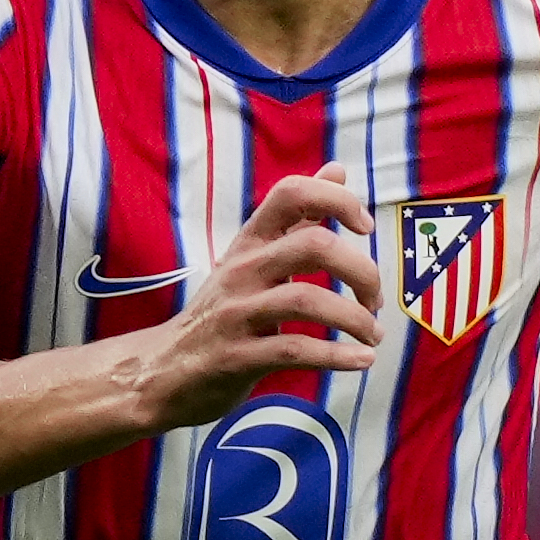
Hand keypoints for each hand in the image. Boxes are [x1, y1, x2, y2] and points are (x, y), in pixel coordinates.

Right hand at [133, 164, 382, 429]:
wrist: (164, 370)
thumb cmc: (223, 311)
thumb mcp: (254, 258)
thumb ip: (299, 219)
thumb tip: (337, 169)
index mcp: (250, 241)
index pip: (291, 193)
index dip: (336, 199)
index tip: (364, 227)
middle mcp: (242, 269)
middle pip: (313, 246)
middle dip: (360, 270)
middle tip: (375, 299)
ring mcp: (236, 313)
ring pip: (306, 300)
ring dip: (354, 318)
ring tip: (372, 335)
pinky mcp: (236, 356)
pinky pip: (295, 351)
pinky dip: (337, 356)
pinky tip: (361, 361)